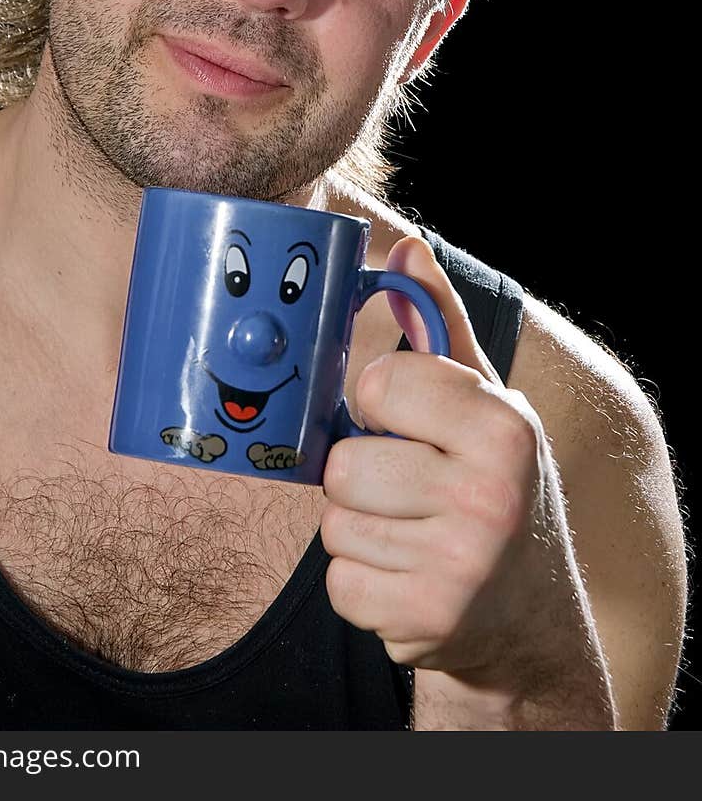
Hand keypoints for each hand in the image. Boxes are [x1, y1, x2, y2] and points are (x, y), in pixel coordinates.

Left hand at [320, 235, 589, 695]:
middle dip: (362, 475)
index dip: (380, 401)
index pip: (378, 384)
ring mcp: (458, 567)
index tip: (408, 420)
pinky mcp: (426, 623)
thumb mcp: (485, 401)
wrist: (535, 618)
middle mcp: (487, 497)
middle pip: (343, 466)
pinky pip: (339, 585)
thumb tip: (404, 247)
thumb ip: (439, 324)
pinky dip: (363, 583)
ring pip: (335, 527)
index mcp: (502, 427)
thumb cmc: (498, 485)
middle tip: (407, 486)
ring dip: (360, 529)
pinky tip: (409, 576)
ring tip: (412, 531)